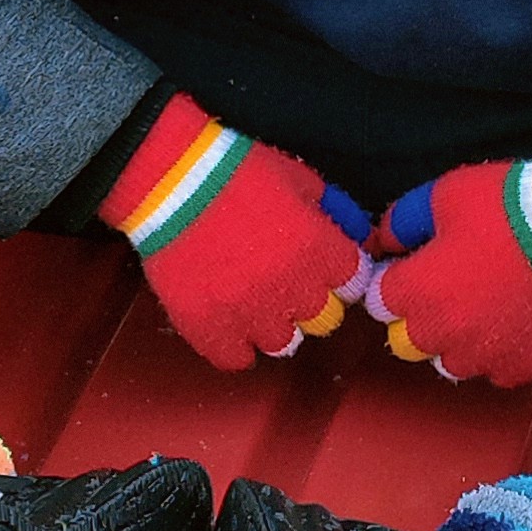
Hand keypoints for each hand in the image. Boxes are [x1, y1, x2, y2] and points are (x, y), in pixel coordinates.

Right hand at [101, 95, 365, 369]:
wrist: (170, 180)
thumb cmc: (238, 171)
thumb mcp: (299, 178)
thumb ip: (336, 211)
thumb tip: (360, 235)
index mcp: (318, 250)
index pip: (354, 285)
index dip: (339, 275)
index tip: (320, 267)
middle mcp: (291, 288)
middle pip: (324, 319)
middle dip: (309, 301)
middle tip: (283, 280)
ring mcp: (249, 312)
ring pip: (282, 343)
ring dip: (272, 323)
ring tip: (250, 298)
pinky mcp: (209, 327)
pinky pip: (236, 359)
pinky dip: (233, 344)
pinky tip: (226, 321)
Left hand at [366, 147, 531, 387]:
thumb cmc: (506, 206)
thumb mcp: (443, 195)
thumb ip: (401, 221)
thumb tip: (383, 241)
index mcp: (415, 292)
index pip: (379, 302)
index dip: (394, 283)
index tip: (414, 268)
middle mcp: (442, 334)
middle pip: (407, 342)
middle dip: (417, 318)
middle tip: (447, 288)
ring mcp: (484, 355)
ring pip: (450, 363)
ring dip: (456, 341)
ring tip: (482, 308)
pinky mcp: (521, 366)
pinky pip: (496, 372)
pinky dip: (498, 352)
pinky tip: (512, 321)